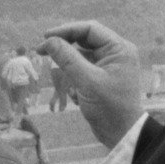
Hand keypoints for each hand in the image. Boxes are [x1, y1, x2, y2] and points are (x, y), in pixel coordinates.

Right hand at [41, 21, 145, 148]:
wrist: (123, 134)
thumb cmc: (110, 107)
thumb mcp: (87, 81)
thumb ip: (67, 59)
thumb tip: (48, 41)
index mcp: (119, 49)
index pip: (89, 29)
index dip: (66, 30)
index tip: (45, 37)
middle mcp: (115, 53)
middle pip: (84, 40)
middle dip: (64, 46)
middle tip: (42, 51)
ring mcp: (108, 65)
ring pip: (81, 54)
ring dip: (67, 63)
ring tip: (56, 73)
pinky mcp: (101, 77)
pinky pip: (83, 68)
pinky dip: (73, 75)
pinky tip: (71, 91)